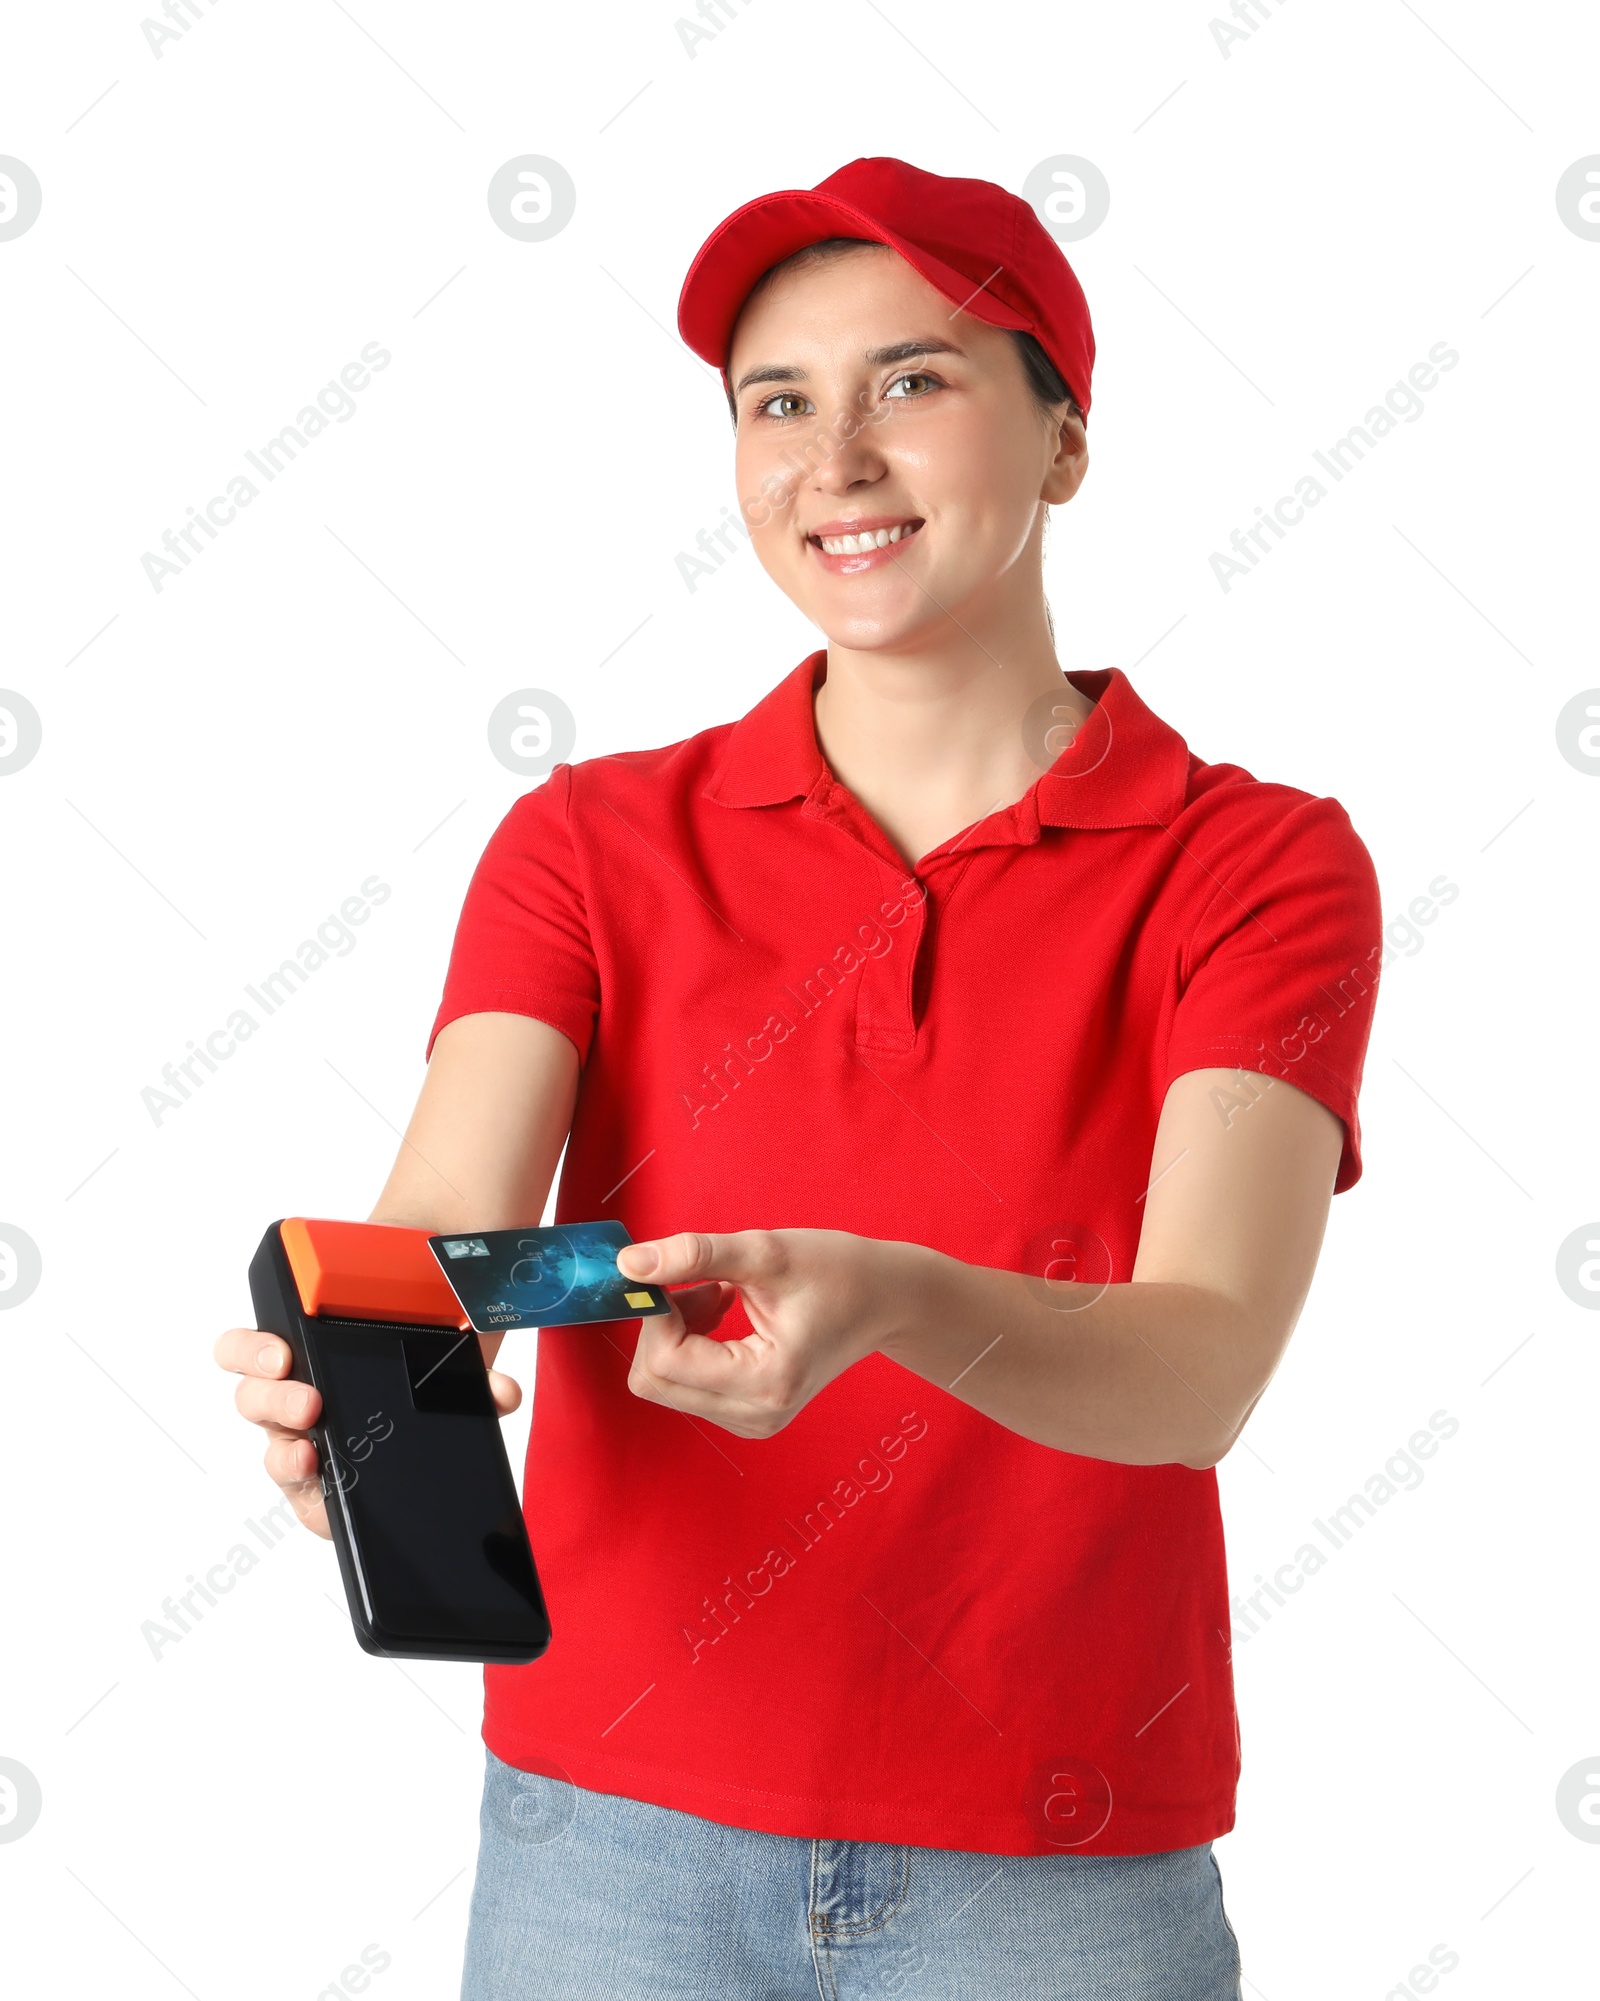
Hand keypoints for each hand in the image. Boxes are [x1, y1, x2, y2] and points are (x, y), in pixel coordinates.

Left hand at [212, 1326, 522, 1538]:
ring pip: (253, 1406)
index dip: (312, 1497)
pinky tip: (277, 1343)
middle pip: (278, 1455)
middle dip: (288, 1443)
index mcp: (348, 1463)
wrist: (403, 1290)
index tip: (323, 1478)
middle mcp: (308, 1435)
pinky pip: (237, 1358)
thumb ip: (477, 1395)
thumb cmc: (422, 1356)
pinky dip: (247, 1355)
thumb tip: (506, 1394)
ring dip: (268, 1394)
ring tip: (288, 1367)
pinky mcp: (266, 1350)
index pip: (316, 1500)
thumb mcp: (454, 1379)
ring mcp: (284, 1393)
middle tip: (315, 1413)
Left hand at [616, 1229, 918, 1437]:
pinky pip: (686, 1383)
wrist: (886, 1299)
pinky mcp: (745, 1412)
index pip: (666, 1361)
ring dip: (676, 1331)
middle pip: (655, 1381)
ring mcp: (750, 1420)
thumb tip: (630, 1263)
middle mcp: (755, 1416)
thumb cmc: (840, 1272)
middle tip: (699, 1282)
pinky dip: (690, 1342)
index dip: (655, 1312)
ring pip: (665, 1382)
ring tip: (720, 1292)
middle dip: (662, 1325)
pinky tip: (722, 1309)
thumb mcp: (765, 1252)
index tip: (668, 1271)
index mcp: (766, 1382)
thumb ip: (693, 1256)